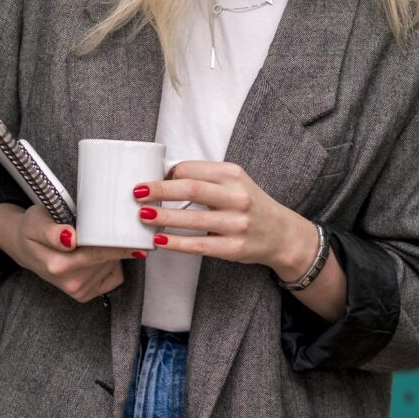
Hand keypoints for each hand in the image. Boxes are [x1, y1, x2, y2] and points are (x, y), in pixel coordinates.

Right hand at [0, 203, 132, 301]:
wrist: (24, 248)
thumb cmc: (32, 229)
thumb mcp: (35, 221)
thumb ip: (50, 231)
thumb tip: (71, 238)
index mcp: (59, 264)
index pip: (99, 252)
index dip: (120, 245)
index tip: (139, 241)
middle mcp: (70, 281)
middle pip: (109, 258)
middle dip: (111, 242)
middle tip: (99, 227)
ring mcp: (78, 290)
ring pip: (112, 265)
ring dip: (108, 252)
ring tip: (87, 242)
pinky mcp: (84, 294)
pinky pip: (114, 277)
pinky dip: (111, 265)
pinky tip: (94, 256)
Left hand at [135, 161, 315, 277]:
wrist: (281, 234)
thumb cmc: (250, 205)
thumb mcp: (234, 182)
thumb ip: (205, 177)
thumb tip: (164, 175)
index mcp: (233, 175)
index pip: (192, 169)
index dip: (167, 174)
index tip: (149, 180)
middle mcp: (237, 197)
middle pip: (191, 189)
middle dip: (159, 190)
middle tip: (136, 193)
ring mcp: (236, 224)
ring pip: (193, 219)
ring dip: (163, 217)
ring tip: (142, 216)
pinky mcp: (234, 248)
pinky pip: (199, 245)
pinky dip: (176, 243)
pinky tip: (159, 241)